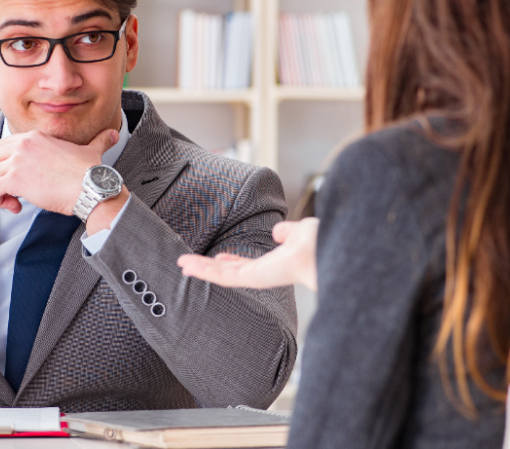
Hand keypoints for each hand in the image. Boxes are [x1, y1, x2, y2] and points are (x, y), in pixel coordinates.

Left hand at [0, 127, 118, 214]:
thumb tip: (114, 134)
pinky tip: (15, 208)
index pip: (4, 141)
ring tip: (14, 202)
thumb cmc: (92, 172)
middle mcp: (23, 144)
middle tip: (9, 192)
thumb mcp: (93, 151)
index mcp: (36, 136)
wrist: (91, 187)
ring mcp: (17, 161)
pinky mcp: (14, 179)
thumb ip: (100, 141)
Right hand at [178, 217, 318, 291]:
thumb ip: (288, 232)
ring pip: (224, 276)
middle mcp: (266, 274)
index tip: (218, 257)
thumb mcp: (300, 233)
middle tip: (189, 264)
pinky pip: (225, 277)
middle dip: (210, 268)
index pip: (247, 266)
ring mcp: (259, 278)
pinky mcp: (253, 278)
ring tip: (183, 264)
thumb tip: (278, 231)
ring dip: (201, 269)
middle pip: (231, 273)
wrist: (326, 249)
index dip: (231, 261)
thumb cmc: (320, 243)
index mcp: (276, 265)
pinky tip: (190, 266)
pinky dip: (205, 270)